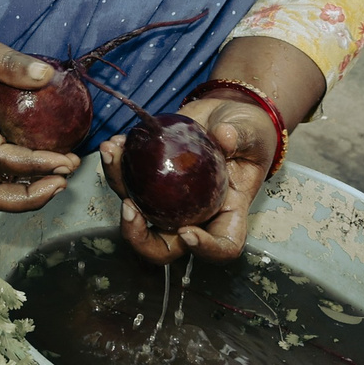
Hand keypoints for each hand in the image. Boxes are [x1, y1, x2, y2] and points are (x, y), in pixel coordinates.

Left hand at [97, 93, 277, 263]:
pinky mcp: (151, 180)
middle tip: (129, 209)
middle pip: (165, 246)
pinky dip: (116, 166)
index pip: (222, 247)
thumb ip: (241, 137)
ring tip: (113, 154)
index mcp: (228, 213)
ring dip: (119, 187)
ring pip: (137, 212)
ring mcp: (169, 200)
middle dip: (140, 238)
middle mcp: (195, 214)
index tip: (187, 232)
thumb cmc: (246, 132)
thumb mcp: (251, 133)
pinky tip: (115, 144)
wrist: (223, 115)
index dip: (204, 249)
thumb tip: (224, 136)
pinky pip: (128, 181)